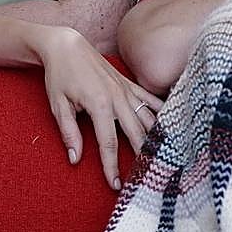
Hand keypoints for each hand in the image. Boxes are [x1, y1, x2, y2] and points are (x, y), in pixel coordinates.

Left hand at [36, 27, 163, 188]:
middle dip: (142, 158)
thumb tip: (75, 159)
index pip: (108, 143)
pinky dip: (162, 112)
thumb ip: (69, 132)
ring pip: (148, 117)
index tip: (116, 185)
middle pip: (136, 133)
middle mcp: (118, 97)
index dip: (112, 166)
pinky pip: (150, 99)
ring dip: (156, 138)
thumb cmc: (60, 76)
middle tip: (148, 179)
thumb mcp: (58, 105)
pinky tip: (172, 125)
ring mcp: (126, 89)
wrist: (66, 46)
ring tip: (165, 157)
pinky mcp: (129, 83)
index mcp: (99, 104)